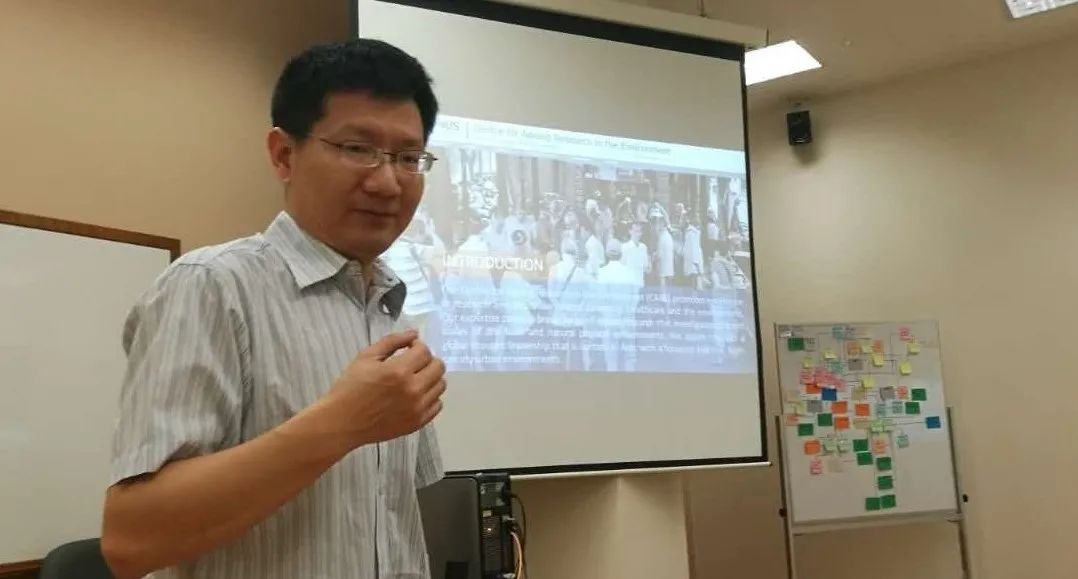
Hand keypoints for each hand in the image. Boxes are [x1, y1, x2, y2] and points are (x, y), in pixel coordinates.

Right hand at [321, 330, 446, 449]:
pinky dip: (430, 397)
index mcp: (399, 371)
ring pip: (440, 386)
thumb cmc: (350, 387)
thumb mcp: (366, 357)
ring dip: (430, 378)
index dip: (418, 346)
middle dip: (428, 360)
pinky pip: (437, 406)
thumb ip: (392, 341)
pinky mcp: (417, 423)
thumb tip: (414, 333)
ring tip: (414, 379)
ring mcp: (417, 408)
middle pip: (438, 367)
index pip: (425, 351)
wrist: (342, 422)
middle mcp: (413, 390)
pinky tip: (415, 395)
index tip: (410, 348)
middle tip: (414, 362)